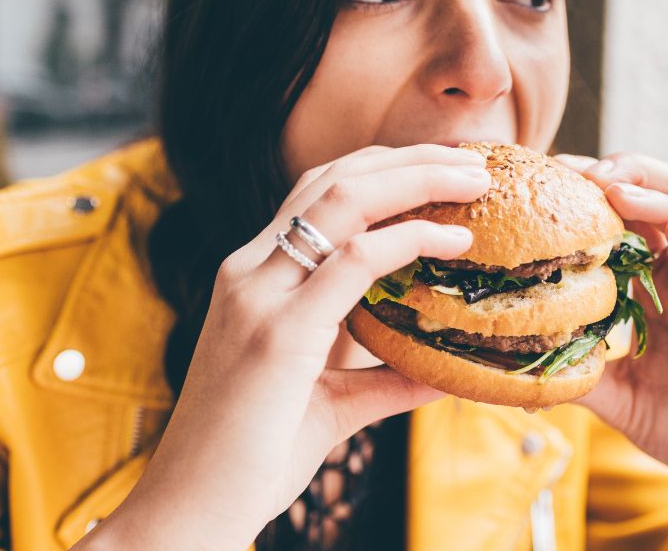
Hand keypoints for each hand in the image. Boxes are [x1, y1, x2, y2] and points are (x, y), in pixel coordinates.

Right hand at [81, 145, 489, 550]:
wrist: (192, 509)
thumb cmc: (253, 459)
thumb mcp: (330, 404)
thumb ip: (384, 380)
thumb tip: (446, 372)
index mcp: (254, 279)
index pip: (318, 193)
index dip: (383, 168)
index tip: (443, 168)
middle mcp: (250, 273)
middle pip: (335, 178)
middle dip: (410, 158)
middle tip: (475, 160)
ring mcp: (259, 296)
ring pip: (344, 199)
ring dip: (418, 179)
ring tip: (475, 180)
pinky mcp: (278, 333)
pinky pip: (353, 261)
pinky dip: (410, 240)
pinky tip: (453, 243)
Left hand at [556, 152, 667, 549]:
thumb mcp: (620, 399)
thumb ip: (580, 374)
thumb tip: (515, 364)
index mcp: (661, 285)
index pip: (627, 220)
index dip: (592, 194)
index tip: (548, 178)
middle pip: (667, 198)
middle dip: (626, 173)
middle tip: (581, 170)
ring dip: (658, 201)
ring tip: (618, 189)